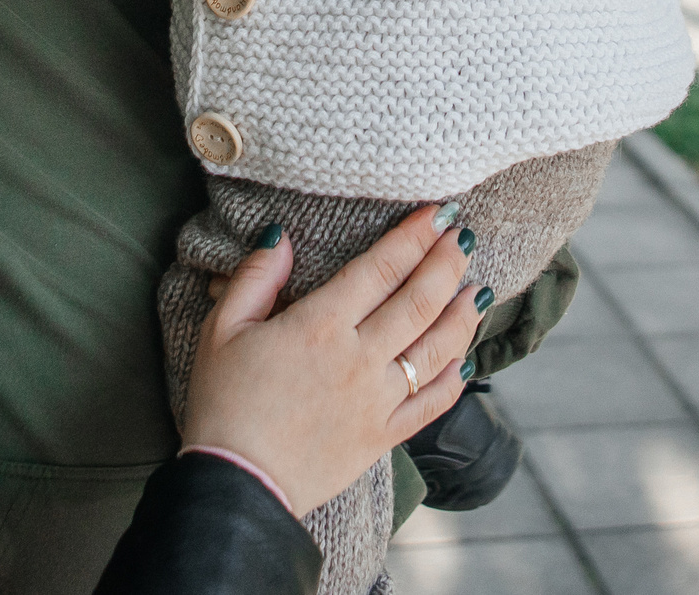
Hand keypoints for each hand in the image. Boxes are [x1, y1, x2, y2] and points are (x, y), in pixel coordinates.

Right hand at [181, 208, 482, 517]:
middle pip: (418, 301)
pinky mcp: (383, 437)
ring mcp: (377, 401)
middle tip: (463, 237)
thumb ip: (255, 278)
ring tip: (476, 289)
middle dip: (446, 263)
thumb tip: (279, 236)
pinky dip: (454, 380)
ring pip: (436, 349)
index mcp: (320, 326)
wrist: (238, 486)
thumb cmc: (223, 405)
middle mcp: (358, 359)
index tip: (436, 213)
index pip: (380, 268)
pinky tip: (464, 360)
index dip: (412, 236)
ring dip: (461, 315)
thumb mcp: (222, 330)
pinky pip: (431, 405)